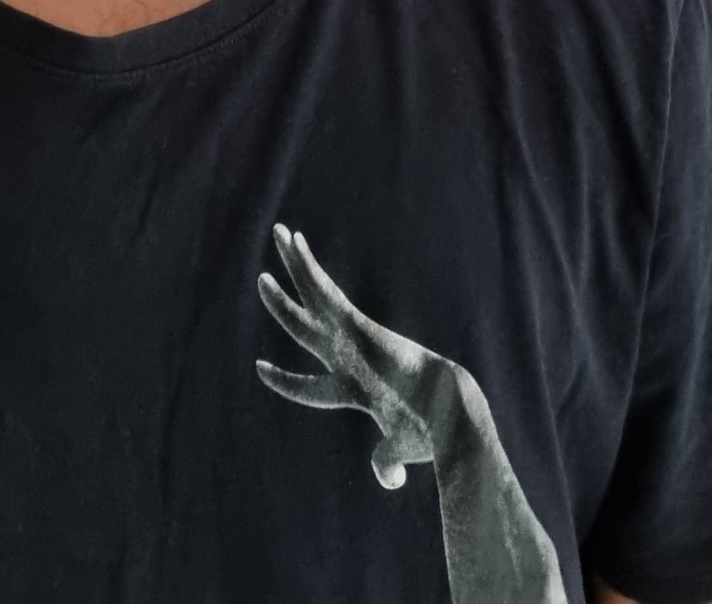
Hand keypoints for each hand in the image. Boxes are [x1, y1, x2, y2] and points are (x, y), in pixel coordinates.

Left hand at [256, 221, 443, 488]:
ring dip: (295, 266)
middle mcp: (348, 357)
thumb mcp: (400, 447)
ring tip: (279, 232)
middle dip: (286, 299)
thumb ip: (386, 461)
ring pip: (313, 296)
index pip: (311, 386)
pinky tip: (294, 243)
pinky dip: (308, 267)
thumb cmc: (432, 432)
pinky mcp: (358, 325)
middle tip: (265, 274)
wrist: (451, 410)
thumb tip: (390, 478)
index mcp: (356, 389)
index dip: (286, 380)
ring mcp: (350, 338)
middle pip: (305, 325)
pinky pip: (324, 291)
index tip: (260, 368)